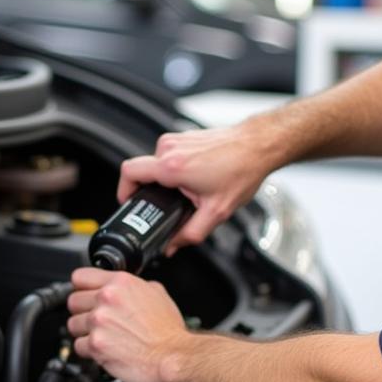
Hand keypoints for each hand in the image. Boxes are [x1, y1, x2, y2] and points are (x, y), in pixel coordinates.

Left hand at [66, 267, 191, 381]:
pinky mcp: (95, 345)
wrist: (173, 357)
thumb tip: (128, 288)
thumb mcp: (158, 294)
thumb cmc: (168, 331)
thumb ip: (137, 287)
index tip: (85, 294)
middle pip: (73, 301)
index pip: (80, 276)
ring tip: (101, 336)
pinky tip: (103, 349)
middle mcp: (106, 299)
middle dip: (82, 311)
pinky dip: (88, 350)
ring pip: (72, 324)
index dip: (83, 287)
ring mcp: (98, 322)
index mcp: (120, 283)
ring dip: (84, 332)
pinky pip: (78, 346)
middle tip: (95, 319)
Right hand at [117, 123, 273, 252]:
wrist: (258, 146)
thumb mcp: (215, 212)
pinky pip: (168, 155)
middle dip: (150, 191)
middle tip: (165, 205)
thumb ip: (189, 234)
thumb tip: (172, 245)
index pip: (128, 173)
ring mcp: (177, 139)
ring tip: (186, 191)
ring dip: (165, 180)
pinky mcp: (184, 137)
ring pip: (156, 164)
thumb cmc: (241, 171)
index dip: (123, 191)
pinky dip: (174, 169)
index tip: (130, 204)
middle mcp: (170, 148)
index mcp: (172, 166)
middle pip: (142, 171)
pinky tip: (194, 178)